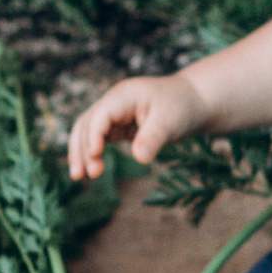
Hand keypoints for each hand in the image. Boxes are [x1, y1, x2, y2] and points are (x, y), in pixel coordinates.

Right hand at [67, 74, 209, 181]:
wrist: (192, 102)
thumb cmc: (182, 107)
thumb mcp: (171, 122)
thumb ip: (153, 138)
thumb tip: (140, 158)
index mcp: (124, 95)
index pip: (101, 115)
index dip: (94, 134)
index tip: (95, 154)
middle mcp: (114, 102)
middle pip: (87, 123)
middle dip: (83, 148)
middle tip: (89, 175)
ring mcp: (114, 114)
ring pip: (87, 131)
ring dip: (81, 152)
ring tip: (79, 177)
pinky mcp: (118, 126)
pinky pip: (98, 138)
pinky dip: (92, 153)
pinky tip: (92, 170)